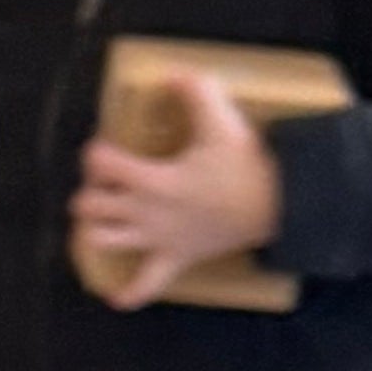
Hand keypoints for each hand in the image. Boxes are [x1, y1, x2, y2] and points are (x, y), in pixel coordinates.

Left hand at [74, 72, 281, 305]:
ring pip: (103, 240)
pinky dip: (132, 293)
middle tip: (106, 181)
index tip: (104, 145)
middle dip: (90, 190)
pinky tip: (117, 297)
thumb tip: (175, 73)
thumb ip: (198, 94)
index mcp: (153, 179)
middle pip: (90, 206)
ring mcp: (157, 239)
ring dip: (94, 229)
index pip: (103, 164)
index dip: (95, 152)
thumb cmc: (247, 165)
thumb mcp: (223, 124)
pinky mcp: (174, 259)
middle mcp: (146, 212)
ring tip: (101, 218)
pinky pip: (148, 284)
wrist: (281, 203)